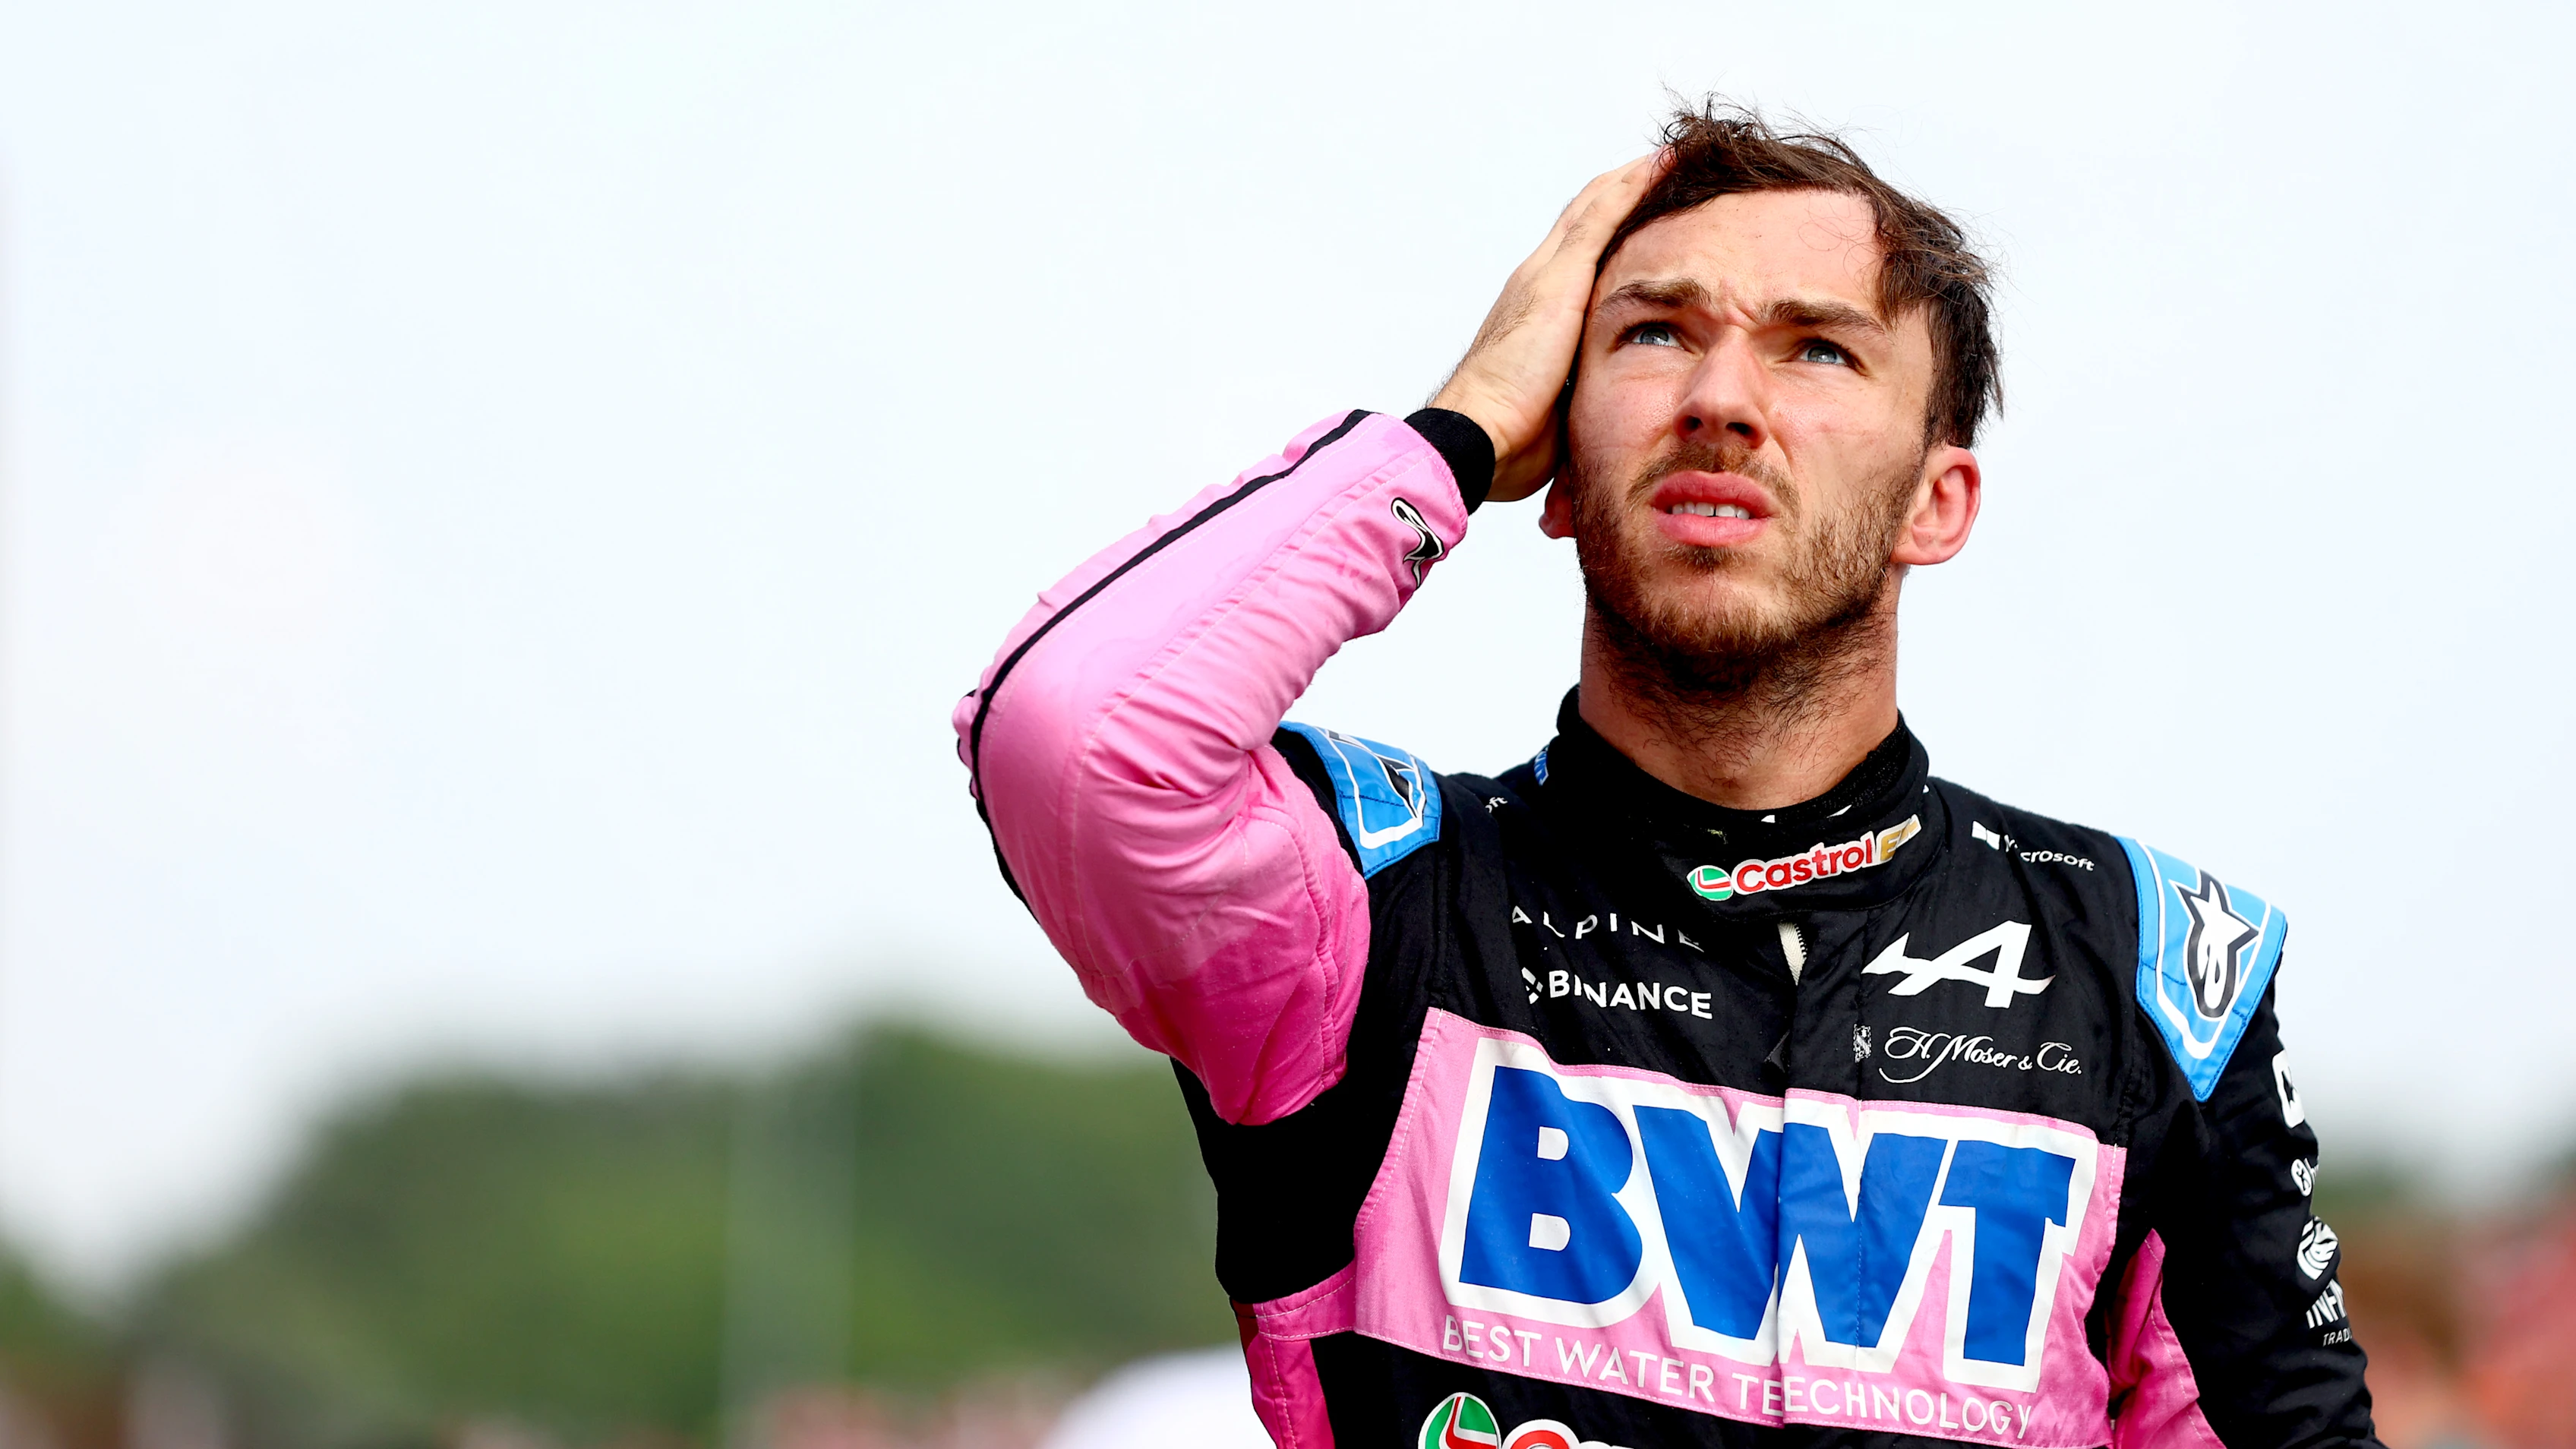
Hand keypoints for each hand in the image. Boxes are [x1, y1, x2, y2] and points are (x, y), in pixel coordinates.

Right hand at [1430, 151, 1666, 503]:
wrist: (1478, 435)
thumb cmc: (1510, 440)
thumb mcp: (1555, 410)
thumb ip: (1576, 396)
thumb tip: (1602, 418)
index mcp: (1533, 314)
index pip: (1574, 259)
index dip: (1603, 231)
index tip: (1638, 213)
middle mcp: (1535, 282)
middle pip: (1583, 221)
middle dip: (1618, 193)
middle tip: (1660, 167)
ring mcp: (1546, 275)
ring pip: (1593, 208)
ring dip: (1629, 180)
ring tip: (1667, 158)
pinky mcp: (1560, 278)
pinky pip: (1602, 215)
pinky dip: (1631, 186)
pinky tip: (1660, 164)